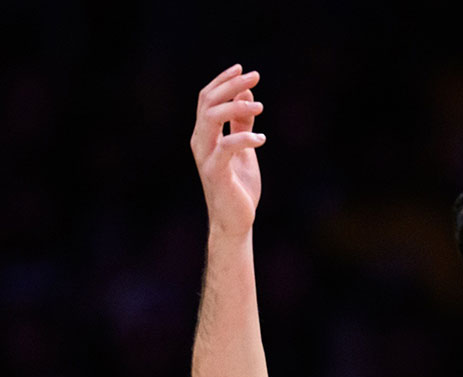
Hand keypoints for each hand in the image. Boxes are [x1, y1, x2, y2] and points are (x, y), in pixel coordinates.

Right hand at [191, 64, 265, 237]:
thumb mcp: (244, 148)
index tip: (243, 69)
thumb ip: (241, 123)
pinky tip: (261, 138)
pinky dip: (244, 138)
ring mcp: (206, 157)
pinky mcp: (216, 173)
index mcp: (205, 134)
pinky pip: (226, 148)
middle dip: (230, 86)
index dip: (223, 81)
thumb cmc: (238, 185)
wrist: (235, 220)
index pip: (207, 98)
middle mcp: (200, 142)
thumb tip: (245, 94)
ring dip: (235, 107)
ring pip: (210, 119)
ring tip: (260, 106)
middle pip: (207, 102)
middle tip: (254, 77)